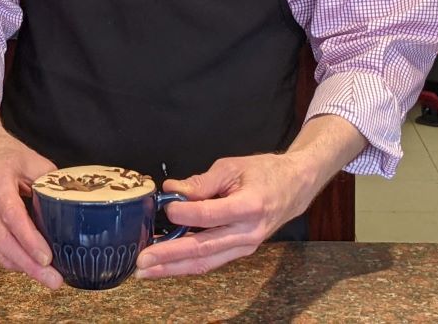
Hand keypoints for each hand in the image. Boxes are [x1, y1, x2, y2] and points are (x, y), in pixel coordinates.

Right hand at [0, 129, 62, 289]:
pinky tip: (31, 267)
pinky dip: (13, 262)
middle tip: (53, 279)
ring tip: (48, 278)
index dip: (29, 239)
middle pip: (4, 239)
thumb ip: (50, 183)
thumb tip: (71, 206)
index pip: (12, 215)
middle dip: (29, 264)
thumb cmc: (10, 157)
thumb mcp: (33, 161)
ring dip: (23, 268)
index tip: (47, 257)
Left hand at [134, 153, 309, 278]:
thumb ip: (202, 182)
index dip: (185, 214)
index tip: (166, 207)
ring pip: (206, 262)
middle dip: (169, 256)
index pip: (210, 215)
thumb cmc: (264, 172)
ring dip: (173, 268)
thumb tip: (172, 189)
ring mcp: (245, 246)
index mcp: (249, 206)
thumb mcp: (232, 167)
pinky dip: (186, 263)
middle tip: (142, 261)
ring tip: (146, 271)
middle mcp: (247, 233)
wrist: (296, 187)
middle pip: (204, 249)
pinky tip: (166, 263)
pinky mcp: (240, 251)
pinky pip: (211, 261)